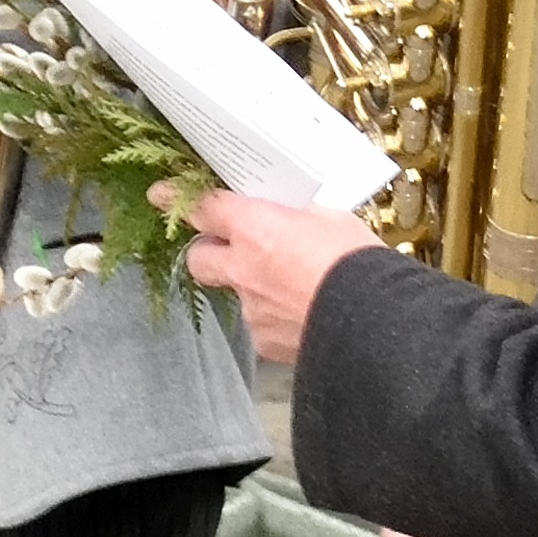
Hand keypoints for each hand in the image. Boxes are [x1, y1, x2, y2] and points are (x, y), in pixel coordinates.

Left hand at [185, 186, 383, 365]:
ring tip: (293, 284)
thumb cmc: (359, 265)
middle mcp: (243, 270)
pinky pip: (260, 324)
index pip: (203, 208)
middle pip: (200, 257)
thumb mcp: (333, 219)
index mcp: (256, 229)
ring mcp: (251, 309)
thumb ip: (300, 215)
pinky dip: (275, 316)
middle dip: (210, 250)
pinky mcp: (266, 341)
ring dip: (253, 285)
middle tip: (233, 245)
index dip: (179, 199)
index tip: (161, 194)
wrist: (376, 324)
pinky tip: (303, 312)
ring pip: (235, 292)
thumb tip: (293, 214)